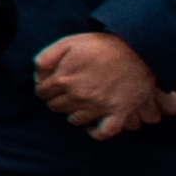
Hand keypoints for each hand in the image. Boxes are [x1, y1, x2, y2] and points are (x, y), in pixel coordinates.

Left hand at [32, 29, 175, 138]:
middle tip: (69, 90)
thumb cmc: (101, 45)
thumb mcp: (68, 43)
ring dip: (74, 112)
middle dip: (58, 99)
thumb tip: (37, 78)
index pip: (41, 93)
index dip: (45, 87)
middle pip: (55, 107)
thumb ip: (45, 59)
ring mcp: (98, 107)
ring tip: (81, 101)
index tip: (54, 82)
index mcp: (63, 79)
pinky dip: (95, 132)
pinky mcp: (117, 113)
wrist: (138, 48)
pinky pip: (102, 132)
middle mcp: (78, 96)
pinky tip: (92, 125)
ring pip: (74, 120)